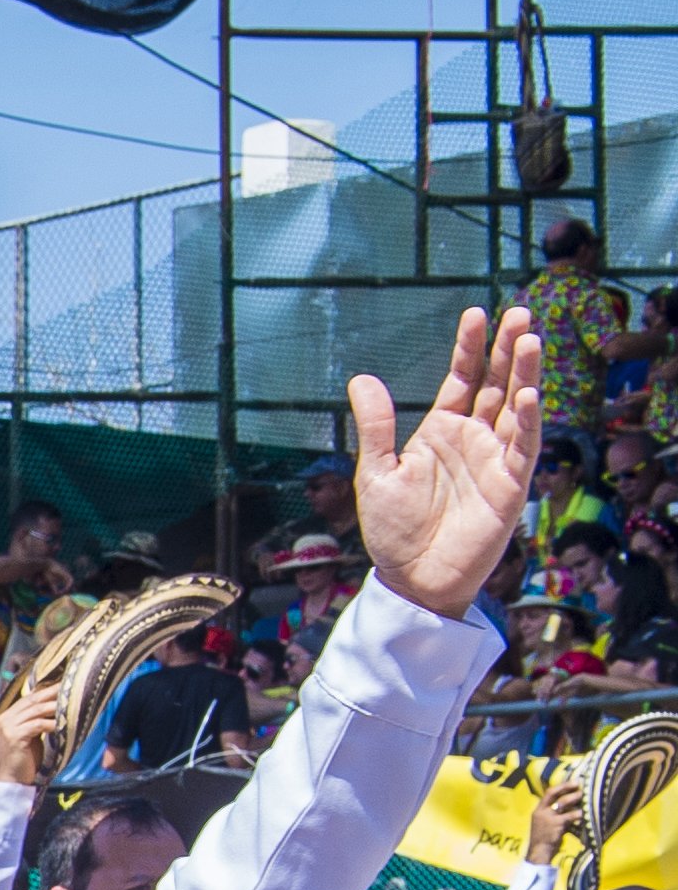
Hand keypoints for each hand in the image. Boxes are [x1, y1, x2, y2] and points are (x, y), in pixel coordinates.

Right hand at [0, 683, 66, 787]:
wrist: (11, 779)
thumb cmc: (24, 758)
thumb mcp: (30, 735)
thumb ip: (36, 720)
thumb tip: (56, 705)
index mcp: (7, 716)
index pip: (29, 698)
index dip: (47, 690)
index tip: (65, 685)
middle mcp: (5, 718)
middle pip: (33, 701)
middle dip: (53, 693)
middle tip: (72, 688)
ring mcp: (8, 727)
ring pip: (36, 711)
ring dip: (56, 707)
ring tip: (72, 704)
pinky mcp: (15, 737)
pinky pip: (38, 725)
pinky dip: (53, 723)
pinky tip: (64, 723)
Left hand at [354, 305, 544, 616]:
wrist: (412, 577)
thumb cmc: (393, 530)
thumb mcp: (376, 473)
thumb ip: (375, 426)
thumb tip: (360, 379)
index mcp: (441, 429)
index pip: (462, 378)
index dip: (470, 347)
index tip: (476, 313)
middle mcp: (474, 437)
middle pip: (496, 383)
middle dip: (507, 348)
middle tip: (519, 312)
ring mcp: (495, 458)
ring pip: (517, 406)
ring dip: (525, 374)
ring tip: (530, 338)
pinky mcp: (511, 484)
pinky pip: (524, 446)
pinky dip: (529, 420)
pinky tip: (529, 394)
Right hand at [529, 773, 587, 866]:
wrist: (538, 852)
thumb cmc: (544, 839)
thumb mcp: (545, 823)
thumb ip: (554, 814)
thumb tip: (570, 805)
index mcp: (538, 810)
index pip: (549, 793)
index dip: (562, 786)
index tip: (574, 781)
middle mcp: (541, 812)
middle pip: (555, 794)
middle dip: (568, 788)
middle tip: (581, 785)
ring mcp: (548, 818)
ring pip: (563, 803)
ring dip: (575, 798)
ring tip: (585, 796)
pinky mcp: (556, 825)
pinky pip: (570, 816)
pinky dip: (579, 813)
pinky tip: (586, 813)